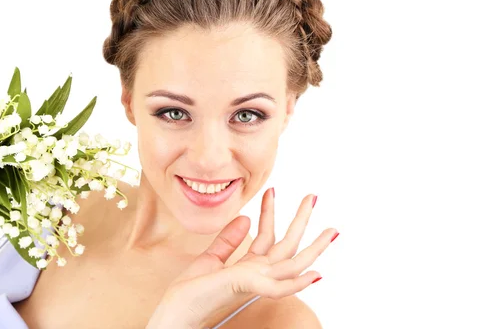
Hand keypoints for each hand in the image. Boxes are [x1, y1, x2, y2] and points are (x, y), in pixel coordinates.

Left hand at [148, 189, 337, 328]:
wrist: (175, 319)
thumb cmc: (189, 296)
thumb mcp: (209, 260)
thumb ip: (228, 241)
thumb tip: (246, 218)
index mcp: (247, 268)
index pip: (266, 236)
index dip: (270, 212)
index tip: (272, 190)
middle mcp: (255, 275)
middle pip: (286, 245)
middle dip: (301, 221)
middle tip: (313, 197)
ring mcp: (254, 283)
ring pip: (291, 263)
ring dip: (314, 248)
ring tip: (331, 230)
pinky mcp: (246, 289)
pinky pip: (278, 288)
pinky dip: (297, 282)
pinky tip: (315, 274)